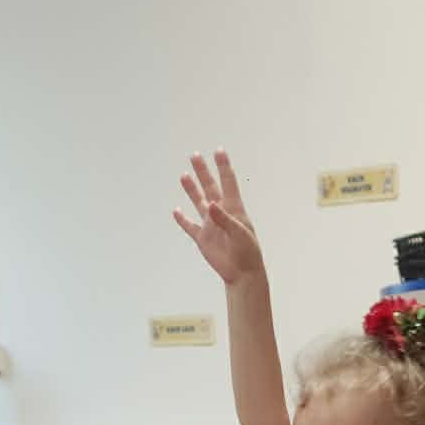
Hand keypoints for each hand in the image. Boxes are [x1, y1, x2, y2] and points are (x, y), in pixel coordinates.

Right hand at [172, 149, 265, 286]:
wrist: (242, 274)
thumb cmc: (247, 253)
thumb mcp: (239, 234)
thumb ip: (225, 219)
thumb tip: (211, 204)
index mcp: (234, 209)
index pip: (228, 183)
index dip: (223, 167)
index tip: (218, 151)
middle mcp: (221, 213)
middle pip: (210, 188)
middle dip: (203, 172)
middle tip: (195, 155)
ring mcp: (211, 225)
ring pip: (199, 202)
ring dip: (191, 190)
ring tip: (184, 175)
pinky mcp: (203, 239)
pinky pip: (190, 226)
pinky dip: (182, 219)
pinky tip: (176, 211)